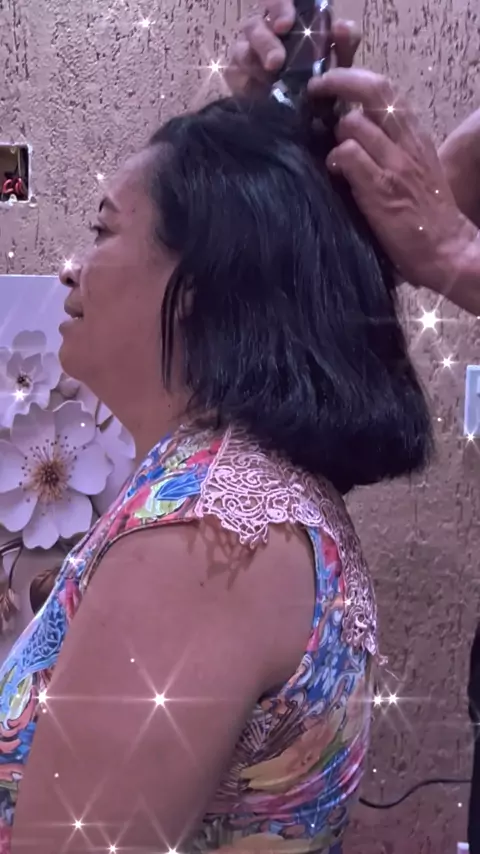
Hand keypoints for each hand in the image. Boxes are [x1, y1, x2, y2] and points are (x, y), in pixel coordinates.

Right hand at [225, 1, 360, 97]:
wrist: (315, 120)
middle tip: (276, 62)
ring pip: (240, 50)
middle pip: (253, 25)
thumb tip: (340, 27)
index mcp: (288, 21)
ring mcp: (247, 55)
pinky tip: (258, 92)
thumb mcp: (341, 62)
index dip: (277, 6)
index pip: (275, 1)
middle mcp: (264, 33)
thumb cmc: (324, 82)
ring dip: (253, 62)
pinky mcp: (237, 78)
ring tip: (268, 79)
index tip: (285, 25)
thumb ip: (345, 43)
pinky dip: (245, 82)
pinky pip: (233, 75)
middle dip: (264, 42)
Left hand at [307, 68, 477, 294]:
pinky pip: (348, 155)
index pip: (385, 89)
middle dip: (336, 81)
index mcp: (416, 135)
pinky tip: (336, 175)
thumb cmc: (427, 216)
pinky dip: (334, 161)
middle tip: (315, 91)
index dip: (353, 77)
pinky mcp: (380, 188)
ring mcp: (394, 163)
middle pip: (373, 90)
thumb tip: (353, 132)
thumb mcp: (416, 170)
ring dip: (333, 136)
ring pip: (354, 123)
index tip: (329, 81)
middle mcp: (408, 141)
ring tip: (332, 157)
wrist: (446, 250)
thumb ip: (391, 148)